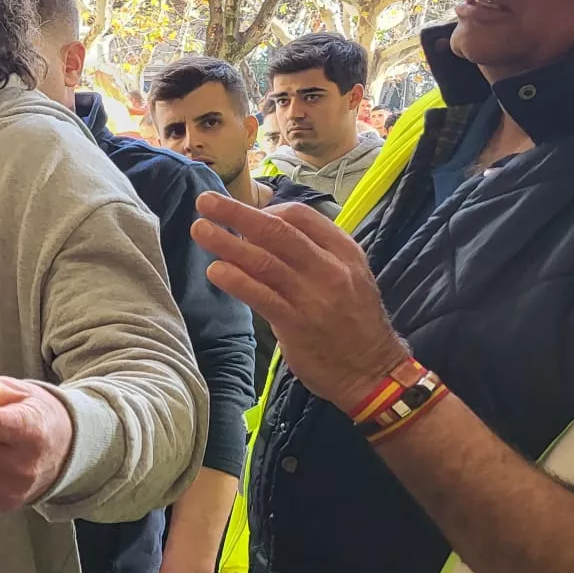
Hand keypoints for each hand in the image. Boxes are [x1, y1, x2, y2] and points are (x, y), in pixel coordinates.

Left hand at [192, 193, 409, 413]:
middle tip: (205, 201)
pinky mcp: (297, 324)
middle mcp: (330, 268)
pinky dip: (236, 281)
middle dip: (237, 213)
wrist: (374, 371)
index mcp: (344, 251)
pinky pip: (261, 296)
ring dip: (227, 243)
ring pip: (264, 260)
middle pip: (277, 230)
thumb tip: (264, 231)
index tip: (243, 216)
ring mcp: (313, 296)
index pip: (300, 216)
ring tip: (199, 229)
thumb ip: (312, 253)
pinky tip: (215, 270)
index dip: (265, 210)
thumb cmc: (353, 320)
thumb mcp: (347, 276)